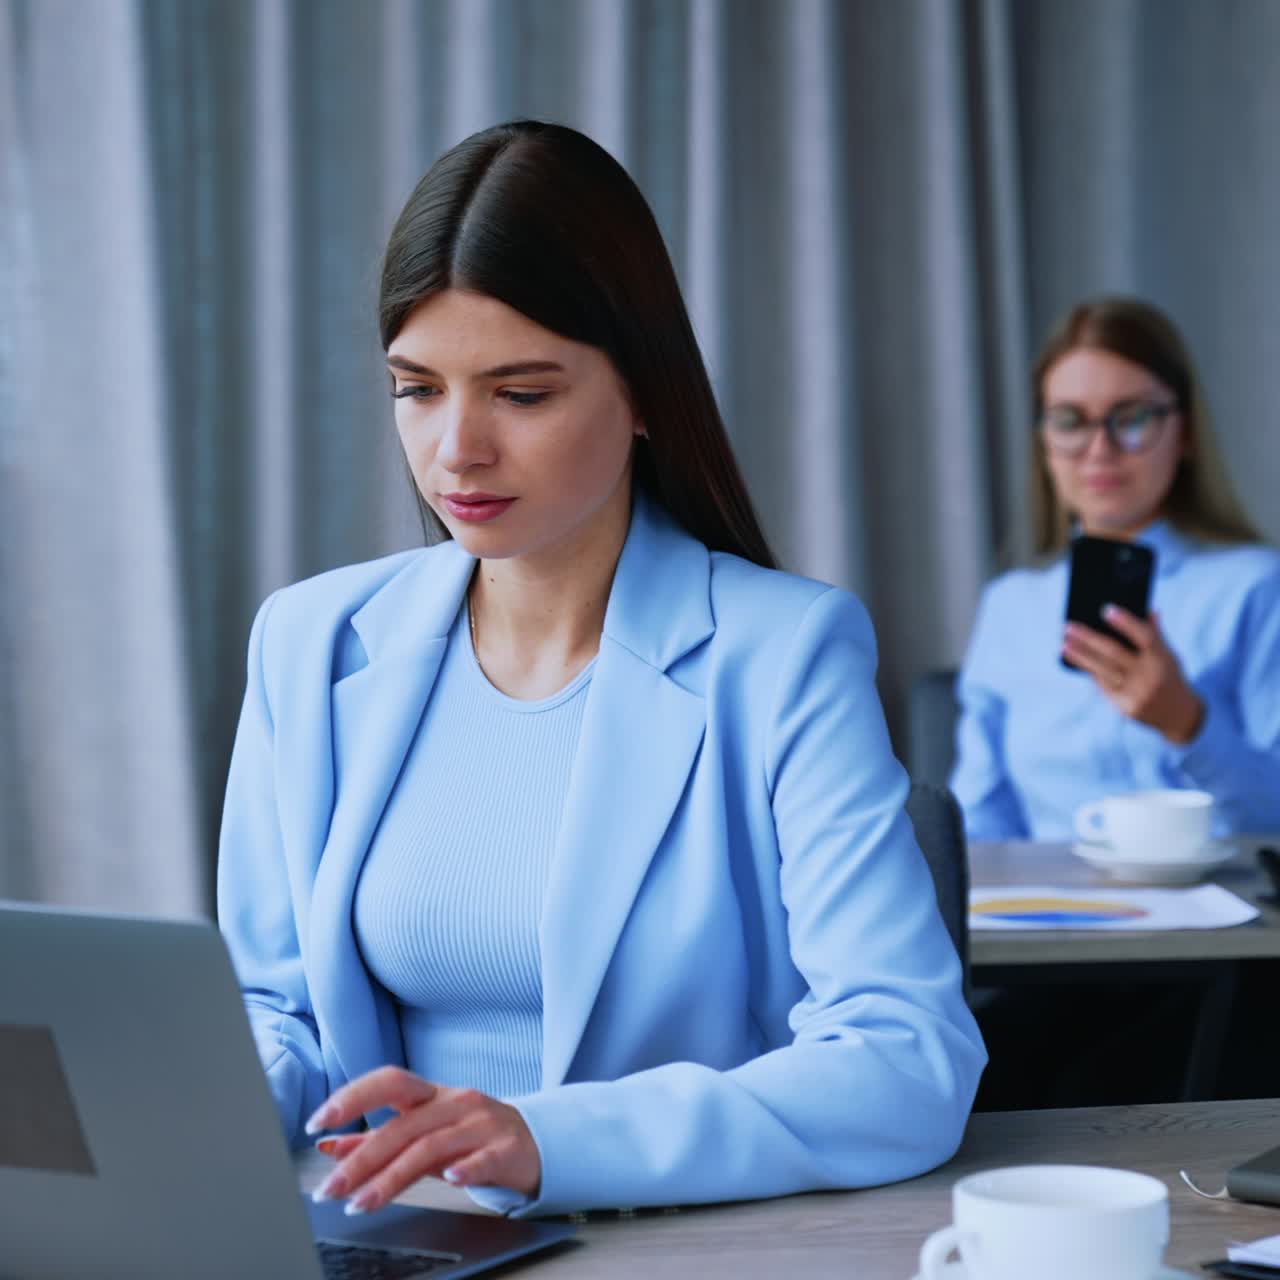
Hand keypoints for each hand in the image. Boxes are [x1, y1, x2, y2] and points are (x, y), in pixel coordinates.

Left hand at [307, 1067, 540, 1212]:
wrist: (534, 1143)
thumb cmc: (472, 1136)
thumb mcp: (423, 1133)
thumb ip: (377, 1139)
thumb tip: (328, 1146)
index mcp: (431, 1095)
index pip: (389, 1081)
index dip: (353, 1097)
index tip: (317, 1123)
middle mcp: (454, 1103)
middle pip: (404, 1124)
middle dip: (363, 1158)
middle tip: (330, 1189)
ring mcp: (482, 1124)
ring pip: (432, 1146)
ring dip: (392, 1177)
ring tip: (360, 1204)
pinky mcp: (507, 1149)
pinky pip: (485, 1157)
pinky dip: (467, 1169)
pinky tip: (450, 1181)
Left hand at [1062, 606, 1203, 743]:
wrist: (1178, 716)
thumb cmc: (1168, 676)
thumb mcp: (1168, 656)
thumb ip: (1155, 634)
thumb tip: (1147, 608)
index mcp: (1162, 659)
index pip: (1145, 637)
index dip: (1126, 623)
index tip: (1106, 609)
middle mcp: (1150, 676)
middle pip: (1115, 653)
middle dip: (1089, 638)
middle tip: (1069, 626)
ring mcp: (1137, 694)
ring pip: (1103, 670)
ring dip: (1081, 656)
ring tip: (1064, 644)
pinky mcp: (1125, 707)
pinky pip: (1103, 685)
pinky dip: (1089, 671)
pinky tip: (1075, 659)